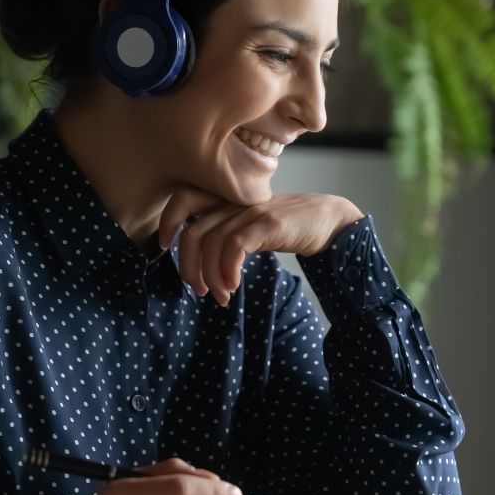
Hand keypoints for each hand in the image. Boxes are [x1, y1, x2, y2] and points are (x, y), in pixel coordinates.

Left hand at [156, 189, 362, 304]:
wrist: (329, 220)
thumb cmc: (288, 227)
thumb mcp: (251, 226)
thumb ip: (227, 234)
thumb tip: (201, 265)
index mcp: (227, 200)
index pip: (184, 199)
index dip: (168, 222)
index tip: (166, 247)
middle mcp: (235, 203)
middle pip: (193, 232)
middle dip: (189, 267)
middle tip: (199, 290)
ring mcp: (251, 211)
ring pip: (212, 243)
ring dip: (211, 277)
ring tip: (221, 296)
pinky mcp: (268, 223)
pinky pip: (234, 246)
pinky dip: (228, 270)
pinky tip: (234, 285)